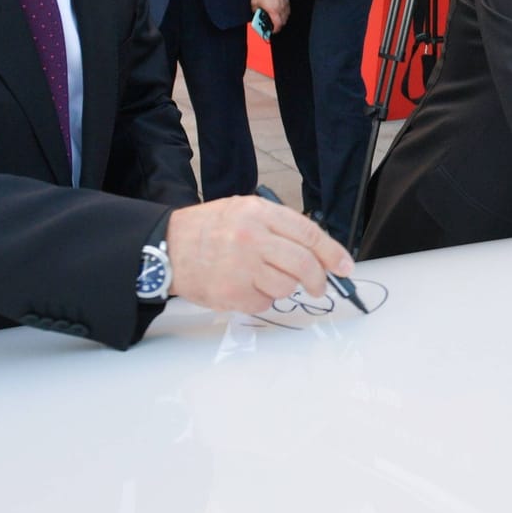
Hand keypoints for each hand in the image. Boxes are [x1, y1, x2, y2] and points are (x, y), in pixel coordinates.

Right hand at [163, 195, 353, 310]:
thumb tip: (318, 251)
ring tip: (265, 278)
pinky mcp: (231, 293)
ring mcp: (241, 267)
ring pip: (286, 286)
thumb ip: (279, 226)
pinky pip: (264, 302)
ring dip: (285, 287)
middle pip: (303, 264)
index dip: (332, 253)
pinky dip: (262, 298)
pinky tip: (246, 286)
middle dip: (319, 279)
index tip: (345, 266)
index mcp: (258, 212)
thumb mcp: (244, 211)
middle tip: (320, 286)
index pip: (309, 234)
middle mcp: (251, 238)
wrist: (166, 247)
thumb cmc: (208, 229)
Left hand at [250, 0, 290, 32]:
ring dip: (281, 19)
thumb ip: (256, 10)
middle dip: (277, 26)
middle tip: (272, 26)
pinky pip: (287, 10)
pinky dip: (283, 13)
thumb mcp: (255, 3)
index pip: (277, 26)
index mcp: (274, 12)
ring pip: (286, 17)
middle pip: (283, 23)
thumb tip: (257, 13)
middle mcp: (281, 10)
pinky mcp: (287, 1)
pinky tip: (278, 11)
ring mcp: (285, 5)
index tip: (271, 31)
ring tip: (275, 18)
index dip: (274, 30)